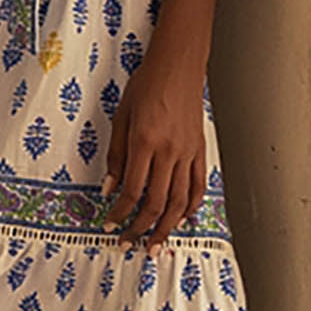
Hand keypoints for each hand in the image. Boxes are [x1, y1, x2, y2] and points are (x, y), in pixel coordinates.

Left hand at [99, 40, 207, 250]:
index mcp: (145, 142)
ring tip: (156, 244)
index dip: (119, 213)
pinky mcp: (200, 150)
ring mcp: (187, 152)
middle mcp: (169, 151)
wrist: (177, 66)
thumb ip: (115, 155)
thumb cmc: (146, 85)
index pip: (131, 190)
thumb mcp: (120, 116)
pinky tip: (182, 219)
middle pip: (156, 203)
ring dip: (166, 227)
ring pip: (180, 201)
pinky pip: (198, 186)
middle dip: (141, 228)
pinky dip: (191, 207)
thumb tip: (109, 188)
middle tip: (129, 243)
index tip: (110, 224)